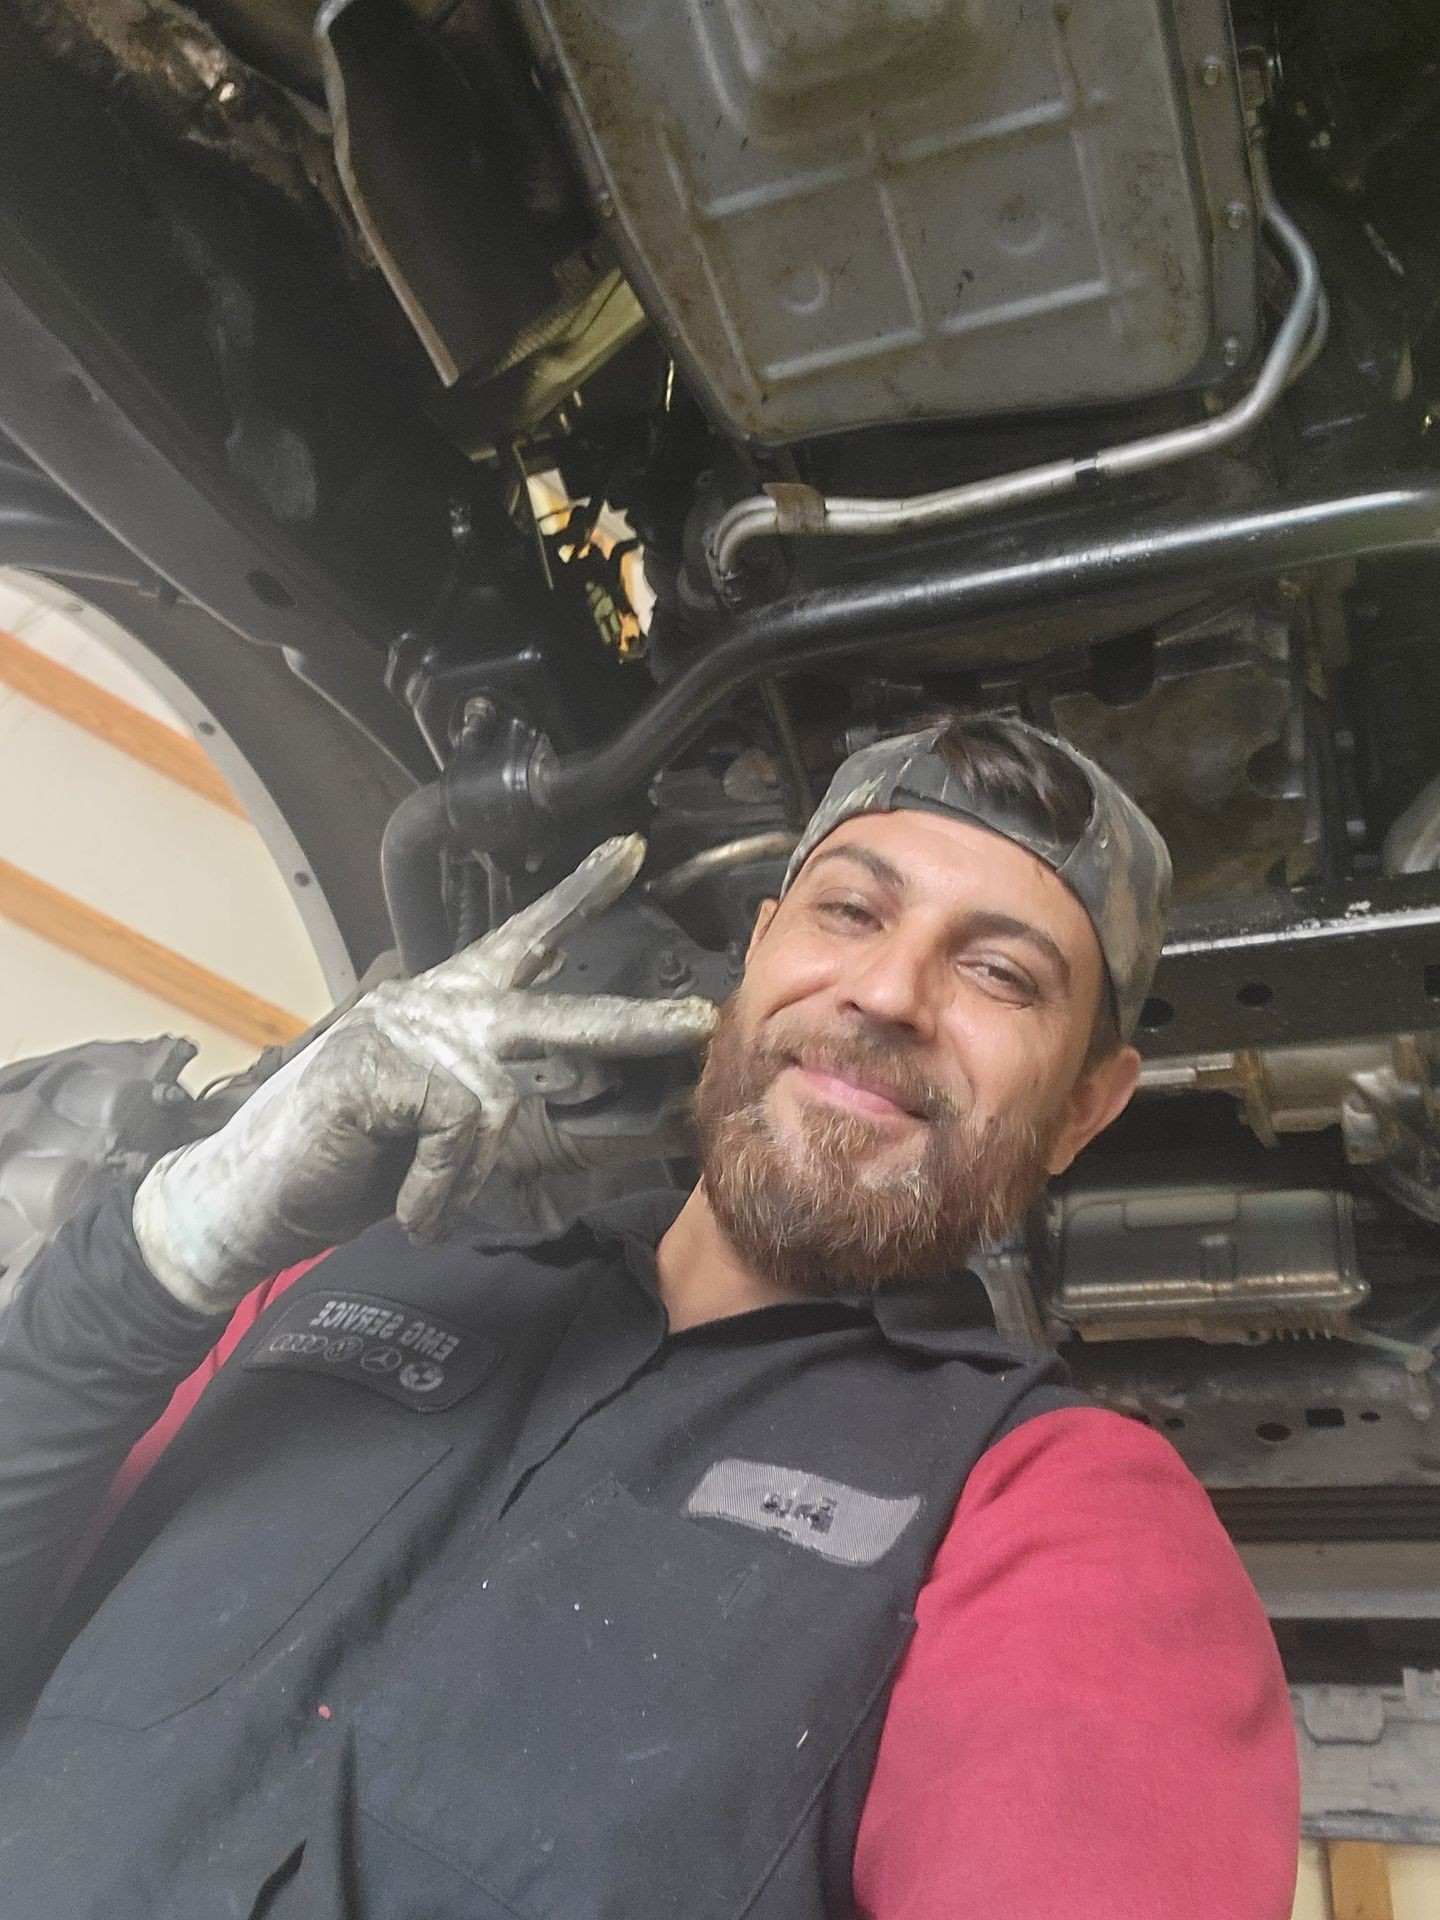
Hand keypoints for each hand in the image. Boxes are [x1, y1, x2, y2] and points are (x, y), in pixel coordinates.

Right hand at [132, 837, 715, 1310]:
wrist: (252, 1194)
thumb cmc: (352, 1161)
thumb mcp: (447, 1136)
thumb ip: (508, 1110)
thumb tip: (610, 1112)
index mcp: (455, 1007)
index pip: (524, 939)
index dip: (576, 896)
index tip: (629, 852)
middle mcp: (438, 1004)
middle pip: (555, 1010)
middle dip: (632, 1024)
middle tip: (701, 1023)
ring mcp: (407, 1030)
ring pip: (498, 1101)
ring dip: (464, 1172)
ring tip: (424, 1197)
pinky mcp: (379, 1065)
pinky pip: (457, 1131)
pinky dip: (438, 1184)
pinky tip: (408, 1202)